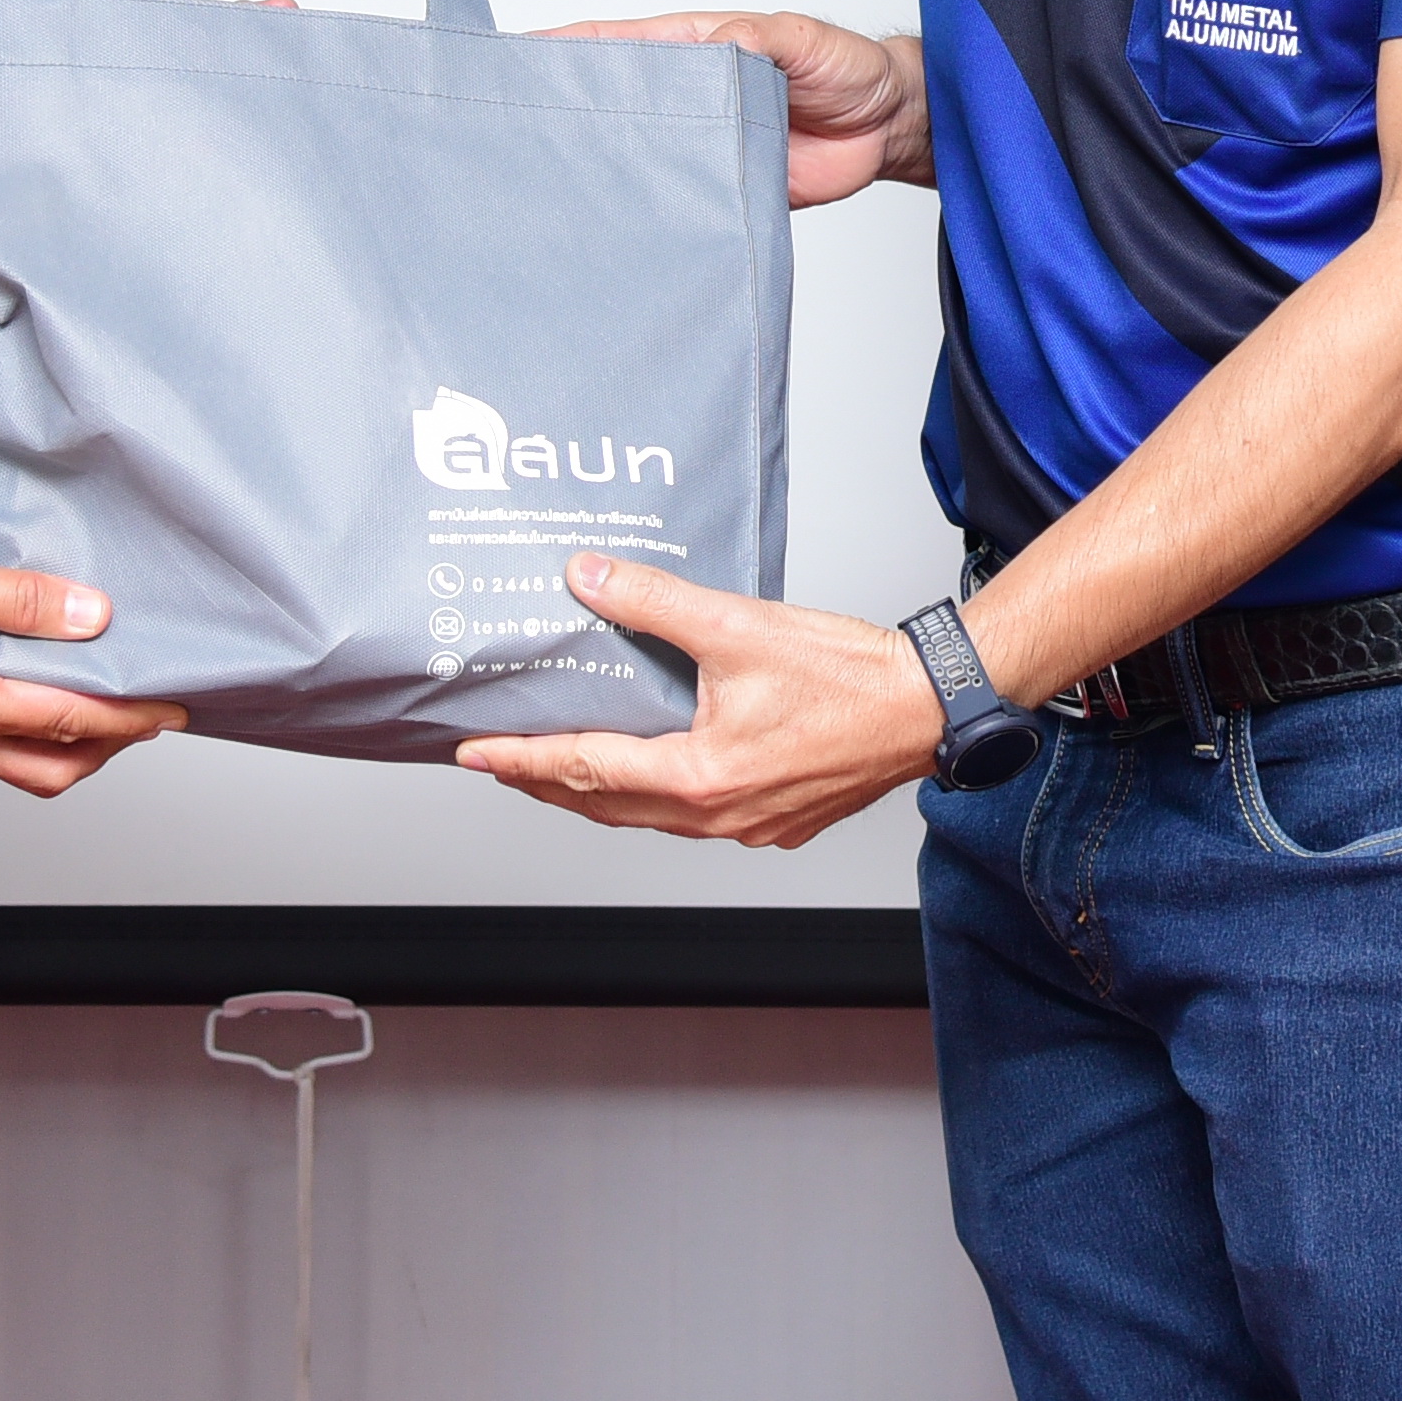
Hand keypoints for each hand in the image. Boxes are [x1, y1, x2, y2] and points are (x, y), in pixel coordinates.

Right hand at [0, 527, 182, 796]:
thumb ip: (19, 600)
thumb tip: (89, 617)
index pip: (67, 723)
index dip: (128, 718)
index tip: (171, 711)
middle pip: (46, 769)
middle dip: (105, 750)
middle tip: (145, 720)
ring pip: (9, 766)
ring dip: (60, 747)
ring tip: (97, 710)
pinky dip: (16, 735)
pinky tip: (26, 698)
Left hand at [453, 554, 940, 845]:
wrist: (927, 708)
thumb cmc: (849, 677)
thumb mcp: (737, 624)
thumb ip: (653, 602)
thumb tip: (587, 577)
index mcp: (696, 776)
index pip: (583, 770)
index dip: (522, 762)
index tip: (475, 755)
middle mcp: (715, 814)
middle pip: (606, 805)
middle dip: (547, 784)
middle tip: (502, 764)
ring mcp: (747, 824)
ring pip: (649, 817)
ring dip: (600, 793)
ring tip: (562, 768)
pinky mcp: (775, 820)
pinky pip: (694, 817)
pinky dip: (656, 797)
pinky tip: (654, 768)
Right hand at [545, 13, 924, 205]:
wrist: (889, 129)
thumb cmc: (848, 67)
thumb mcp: (802, 39)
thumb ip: (754, 38)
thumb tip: (711, 43)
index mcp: (690, 50)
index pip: (611, 45)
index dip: (558, 50)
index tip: (507, 60)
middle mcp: (685, 99)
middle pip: (608, 105)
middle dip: (560, 117)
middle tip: (507, 137)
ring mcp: (700, 147)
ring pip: (634, 158)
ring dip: (597, 170)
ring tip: (543, 188)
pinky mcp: (721, 191)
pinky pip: (675, 203)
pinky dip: (647, 213)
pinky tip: (616, 227)